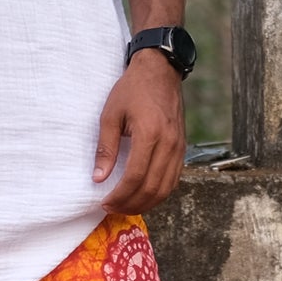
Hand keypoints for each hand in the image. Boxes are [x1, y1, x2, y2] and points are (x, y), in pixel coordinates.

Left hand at [93, 51, 185, 213]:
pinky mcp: (182, 149)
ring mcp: (179, 148)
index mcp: (150, 134)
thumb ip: (106, 147)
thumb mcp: (111, 114)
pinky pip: (173, 180)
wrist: (160, 72)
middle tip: (112, 208)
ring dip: (146, 203)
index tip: (104, 202)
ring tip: (126, 205)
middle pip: (152, 188)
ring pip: (165, 188)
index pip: (135, 177)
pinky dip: (159, 193)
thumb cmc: (132, 90)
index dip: (119, 195)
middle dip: (130, 204)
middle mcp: (168, 144)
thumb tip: (99, 178)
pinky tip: (143, 195)